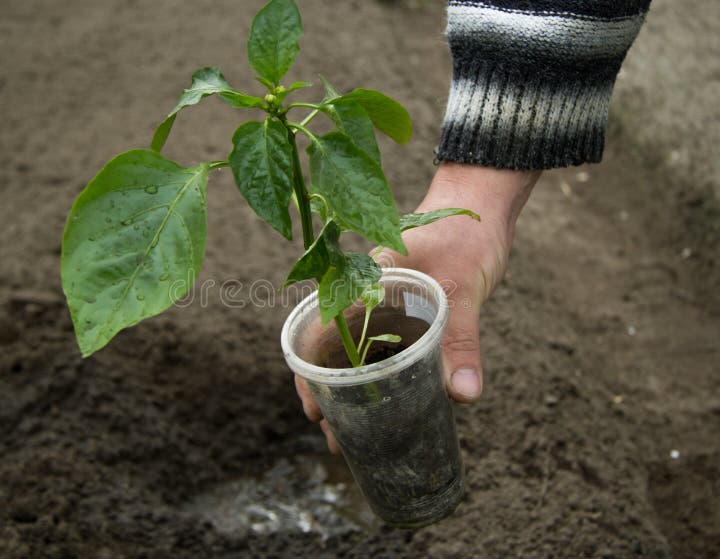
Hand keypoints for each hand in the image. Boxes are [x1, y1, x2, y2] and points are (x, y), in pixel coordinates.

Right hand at [295, 162, 540, 453]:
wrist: (481, 204)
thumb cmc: (464, 232)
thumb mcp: (463, 286)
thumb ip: (462, 339)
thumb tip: (463, 395)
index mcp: (359, 283)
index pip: (317, 332)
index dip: (310, 376)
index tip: (316, 413)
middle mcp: (364, 296)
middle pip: (333, 351)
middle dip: (332, 397)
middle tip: (340, 442)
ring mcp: (383, 305)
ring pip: (358, 354)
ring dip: (356, 392)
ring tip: (360, 435)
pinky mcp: (407, 312)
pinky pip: (385, 350)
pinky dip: (383, 378)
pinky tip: (392, 404)